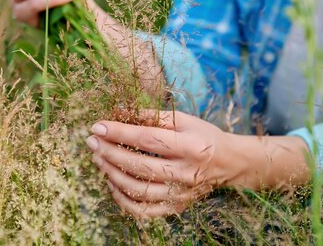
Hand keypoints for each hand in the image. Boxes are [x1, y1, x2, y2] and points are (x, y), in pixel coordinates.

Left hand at [86, 110, 231, 218]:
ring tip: (99, 159)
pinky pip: (144, 211)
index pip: (147, 139)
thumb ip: (152, 116)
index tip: (98, 126)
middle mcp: (185, 172)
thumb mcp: (184, 119)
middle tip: (92, 142)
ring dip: (113, 175)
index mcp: (189, 145)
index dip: (119, 132)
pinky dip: (123, 199)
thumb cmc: (203, 135)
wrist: (229, 163)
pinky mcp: (176, 206)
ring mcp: (181, 193)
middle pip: (140, 166)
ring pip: (139, 190)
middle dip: (110, 153)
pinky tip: (112, 183)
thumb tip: (120, 112)